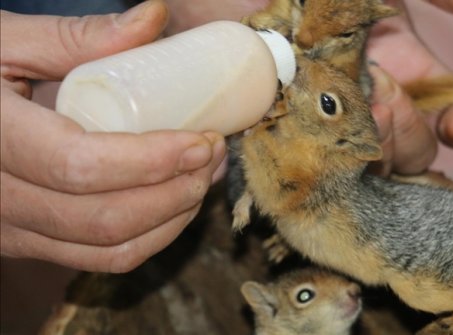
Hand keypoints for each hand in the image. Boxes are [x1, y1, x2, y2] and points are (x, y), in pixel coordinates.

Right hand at [0, 1, 226, 272]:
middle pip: (104, 221)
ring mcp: (10, 229)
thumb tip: (155, 17)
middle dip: (176, 193)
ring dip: (172, 219)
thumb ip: (77, 37)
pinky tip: (176, 202)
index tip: (202, 141)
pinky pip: (99, 259)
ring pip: (108, 251)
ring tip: (205, 177)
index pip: (80, 166)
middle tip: (213, 156)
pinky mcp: (28, 242)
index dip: (152, 161)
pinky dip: (150, 237)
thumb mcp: (7, 42)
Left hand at [161, 0, 452, 175]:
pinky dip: (321, 169)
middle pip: (411, 152)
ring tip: (349, 114)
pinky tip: (317, 151)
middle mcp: (369, 103)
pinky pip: (312, 172)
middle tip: (382, 101)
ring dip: (372, 151)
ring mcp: (327, 122)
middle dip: (407, 135)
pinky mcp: (282, 136)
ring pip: (369, 169)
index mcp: (400, 69)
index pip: (446, 119)